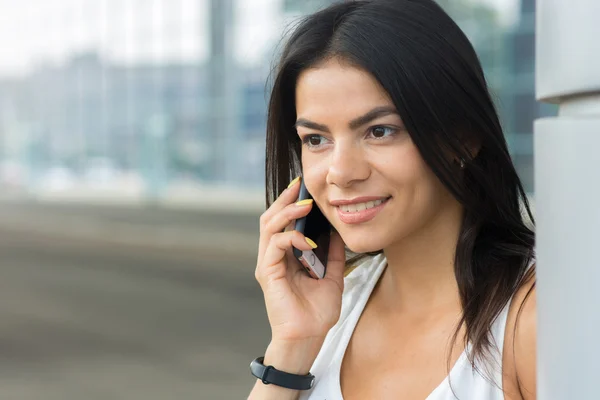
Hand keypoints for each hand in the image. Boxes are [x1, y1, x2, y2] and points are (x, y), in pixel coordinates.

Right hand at [255, 177, 345, 343]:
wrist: (308, 337)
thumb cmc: (316, 311)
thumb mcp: (333, 276)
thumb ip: (334, 254)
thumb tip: (339, 231)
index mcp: (285, 256)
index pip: (283, 222)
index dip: (292, 203)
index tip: (305, 187)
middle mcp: (273, 257)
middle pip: (271, 218)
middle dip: (285, 200)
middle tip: (300, 186)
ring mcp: (268, 264)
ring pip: (269, 226)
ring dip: (287, 212)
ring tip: (304, 204)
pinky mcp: (267, 273)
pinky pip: (275, 246)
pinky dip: (291, 238)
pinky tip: (308, 240)